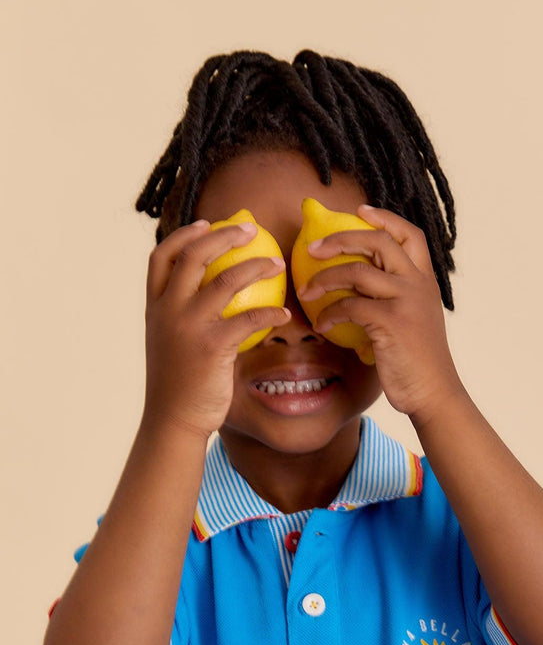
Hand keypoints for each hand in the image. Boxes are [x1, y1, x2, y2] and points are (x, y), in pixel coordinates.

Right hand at [143, 219, 289, 438]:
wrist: (173, 420)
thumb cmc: (178, 386)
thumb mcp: (170, 344)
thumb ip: (184, 319)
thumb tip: (214, 301)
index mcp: (155, 307)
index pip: (162, 256)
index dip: (184, 235)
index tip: (207, 224)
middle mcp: (168, 310)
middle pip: (194, 255)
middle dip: (225, 235)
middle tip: (252, 231)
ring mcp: (188, 326)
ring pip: (226, 279)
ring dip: (257, 267)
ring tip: (278, 264)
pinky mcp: (212, 346)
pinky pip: (249, 319)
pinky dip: (271, 314)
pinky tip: (285, 317)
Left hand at [296, 205, 463, 423]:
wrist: (434, 393)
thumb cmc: (417, 362)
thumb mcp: (414, 321)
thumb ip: (395, 299)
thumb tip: (358, 289)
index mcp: (425, 281)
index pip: (410, 234)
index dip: (384, 218)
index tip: (359, 211)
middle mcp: (418, 285)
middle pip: (378, 241)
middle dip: (340, 239)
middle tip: (312, 248)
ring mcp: (406, 301)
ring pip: (358, 271)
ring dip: (325, 278)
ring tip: (307, 292)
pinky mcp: (392, 322)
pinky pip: (351, 307)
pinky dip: (330, 315)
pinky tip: (323, 327)